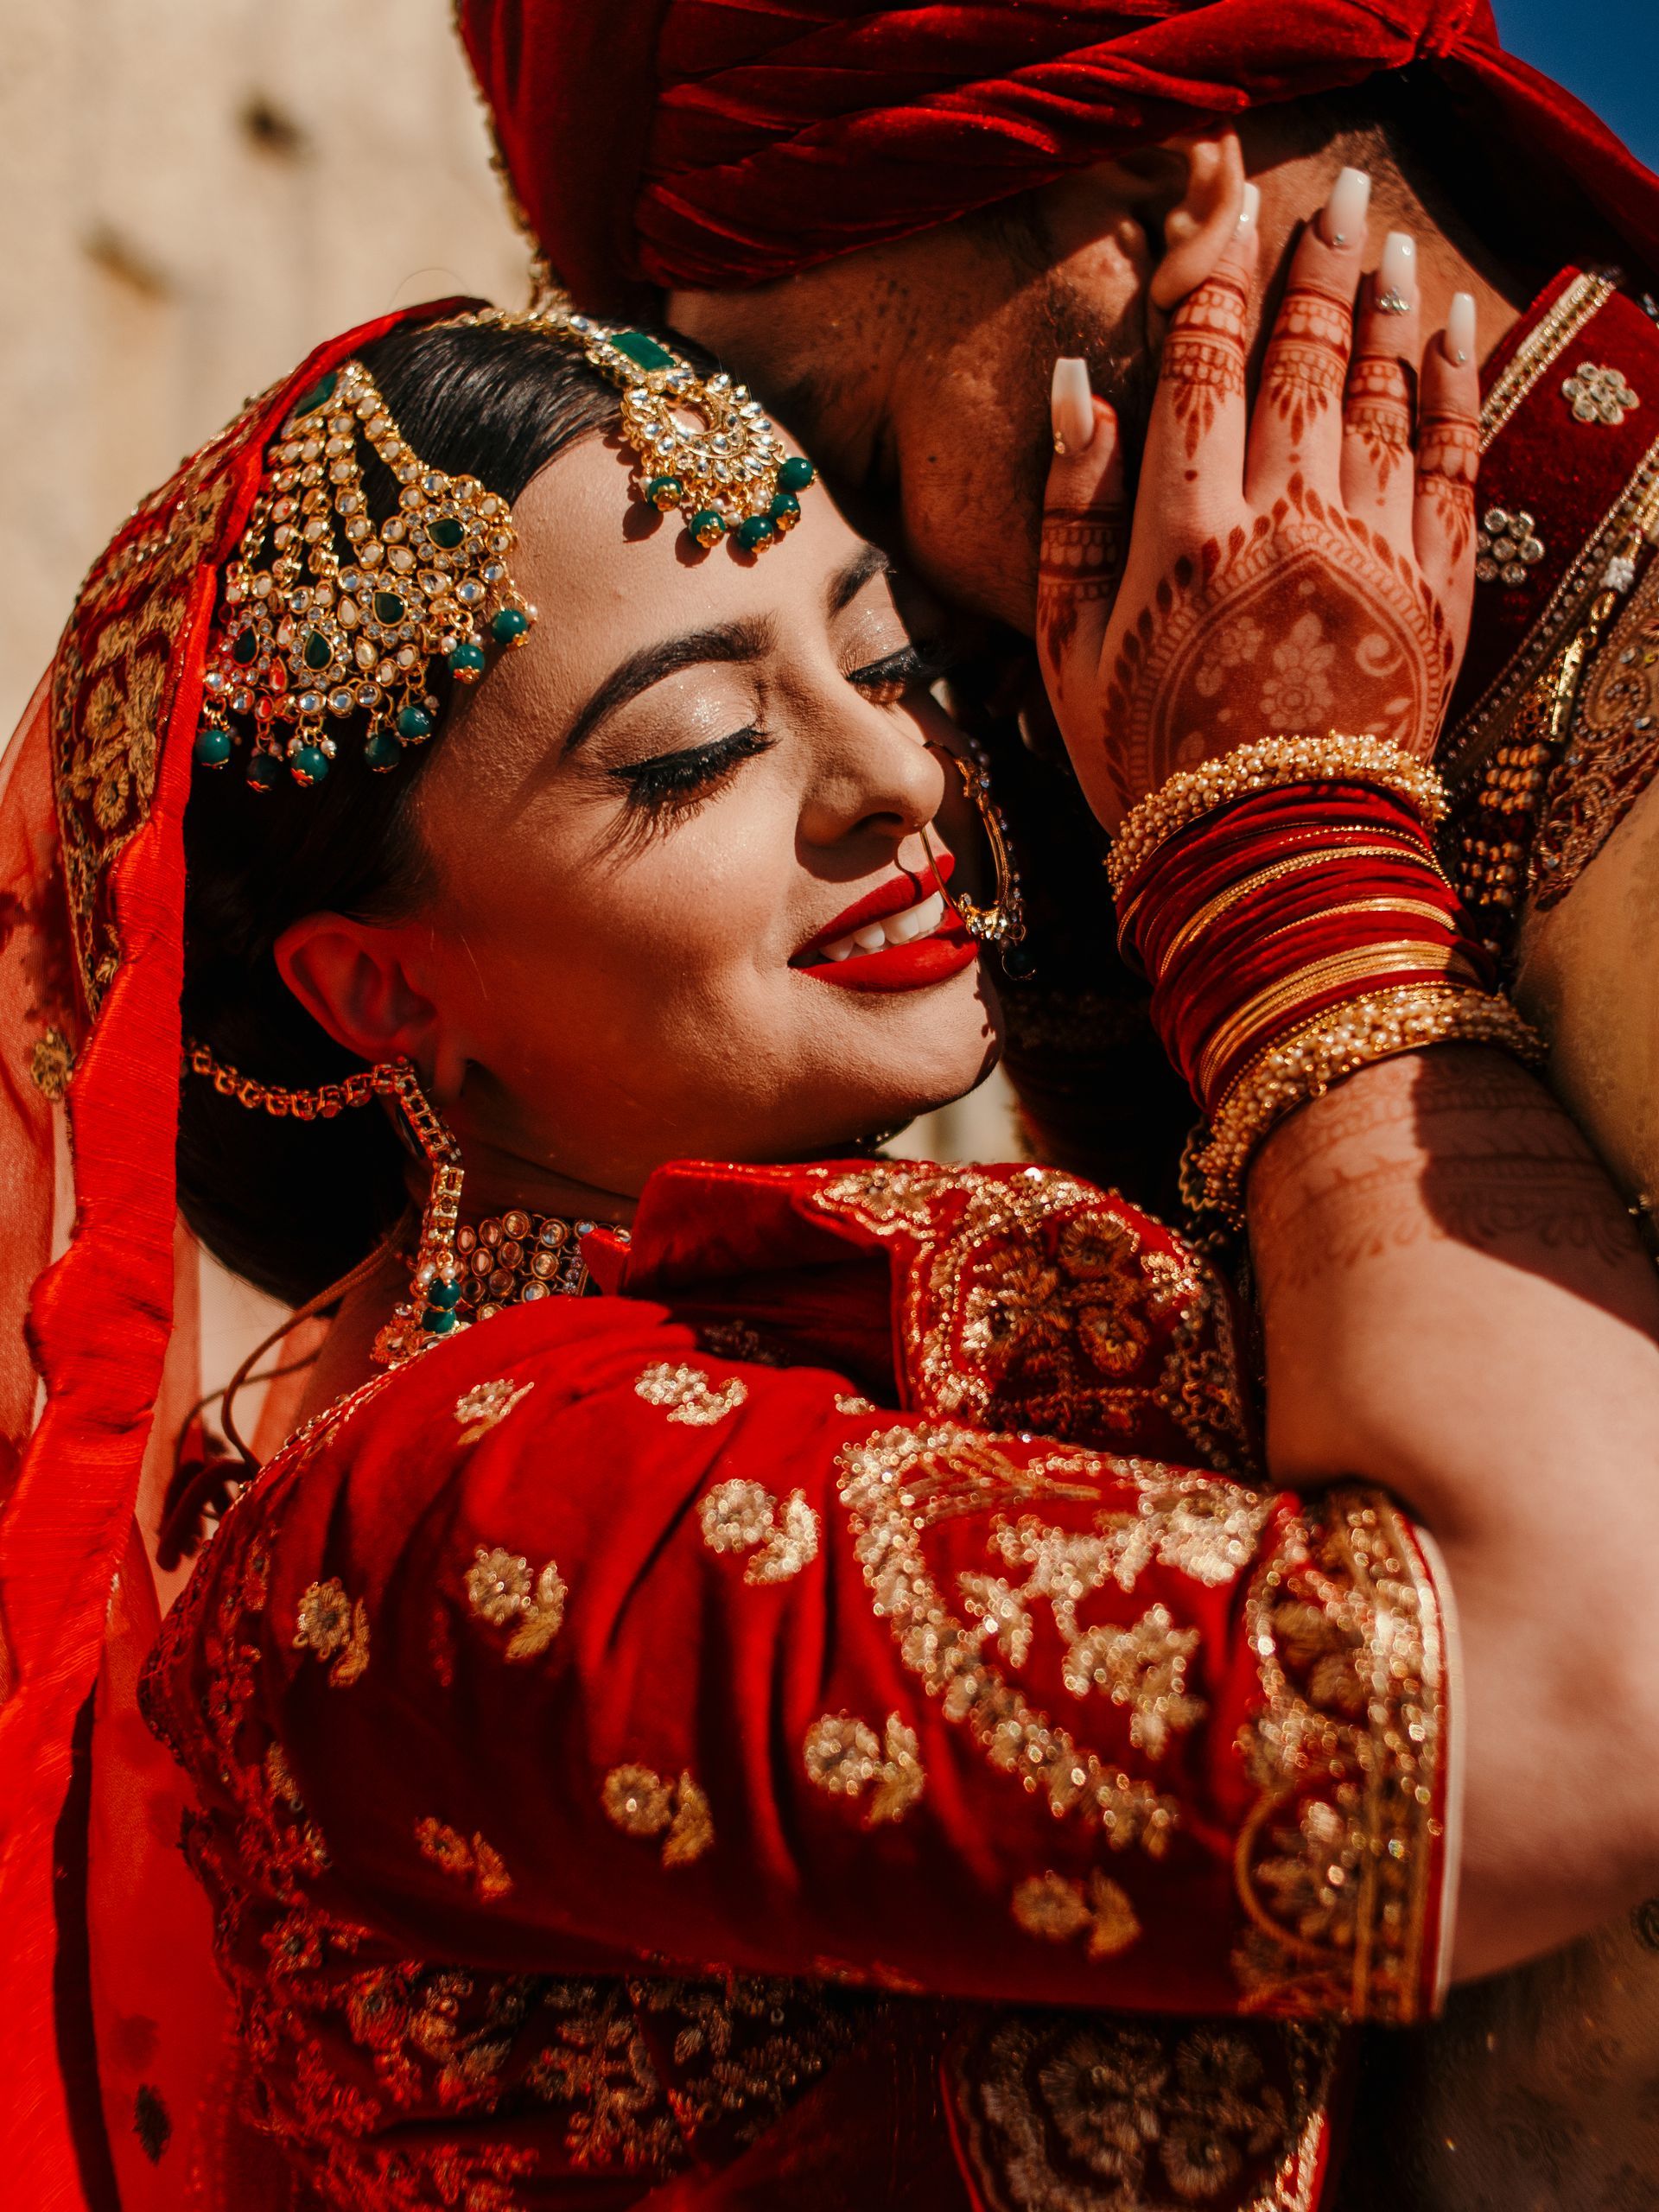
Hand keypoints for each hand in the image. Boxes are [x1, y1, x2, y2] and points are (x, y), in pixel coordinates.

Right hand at [1037, 176, 1480, 828]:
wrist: (1264, 852)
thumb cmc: (1146, 759)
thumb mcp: (1067, 649)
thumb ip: (1069, 515)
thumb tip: (1079, 392)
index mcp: (1184, 530)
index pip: (1201, 366)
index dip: (1216, 278)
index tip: (1227, 212)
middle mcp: (1284, 516)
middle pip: (1305, 355)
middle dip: (1319, 266)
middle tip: (1336, 198)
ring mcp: (1369, 545)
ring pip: (1382, 390)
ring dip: (1387, 307)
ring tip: (1388, 247)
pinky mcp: (1433, 585)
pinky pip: (1452, 456)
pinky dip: (1454, 385)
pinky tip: (1452, 333)